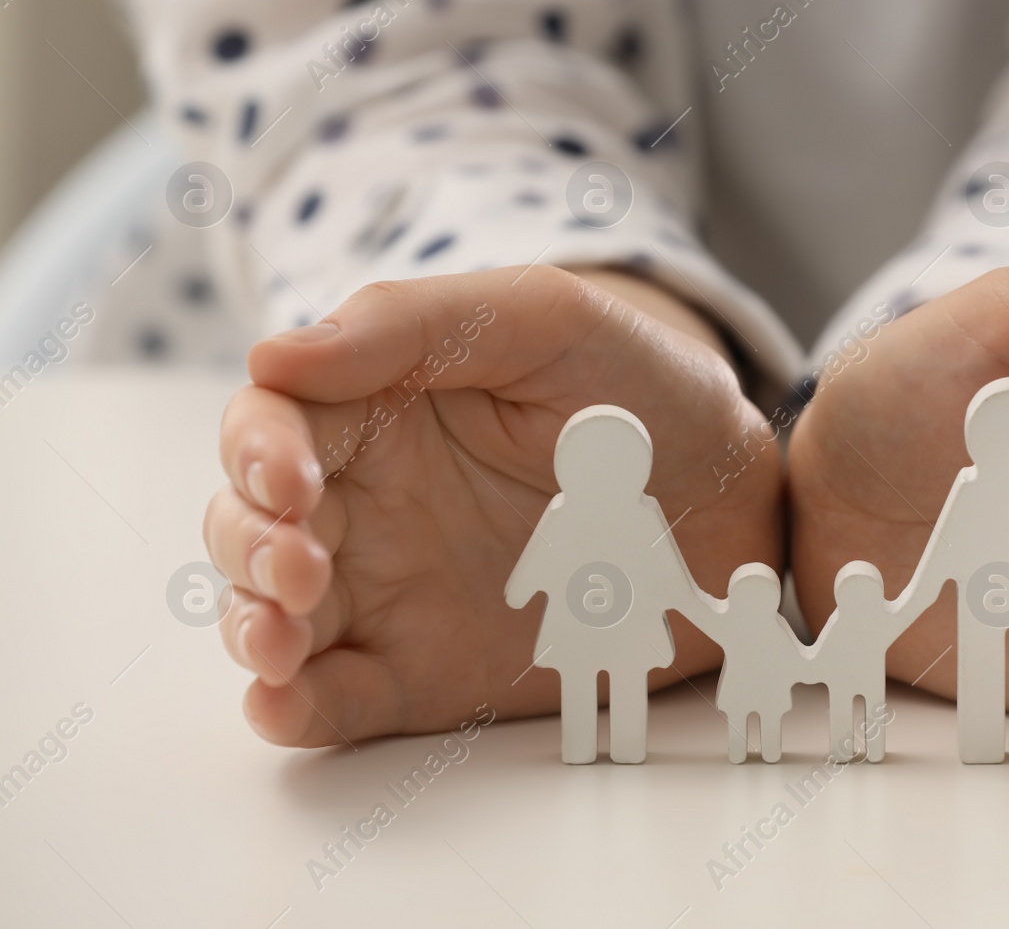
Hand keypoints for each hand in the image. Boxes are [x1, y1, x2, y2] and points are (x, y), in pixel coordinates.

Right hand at [202, 266, 779, 745]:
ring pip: (272, 614)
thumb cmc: (639, 386)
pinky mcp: (422, 672)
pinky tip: (287, 704)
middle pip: (248, 525)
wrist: (736, 497)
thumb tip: (272, 358)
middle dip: (250, 548)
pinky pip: (338, 697)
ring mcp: (389, 591)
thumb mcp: (544, 321)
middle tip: (301, 567)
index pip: (271, 425)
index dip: (256, 451)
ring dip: (252, 628)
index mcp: (377, 409)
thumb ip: (413, 327)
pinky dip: (296, 709)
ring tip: (282, 640)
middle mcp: (365, 502)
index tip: (292, 483)